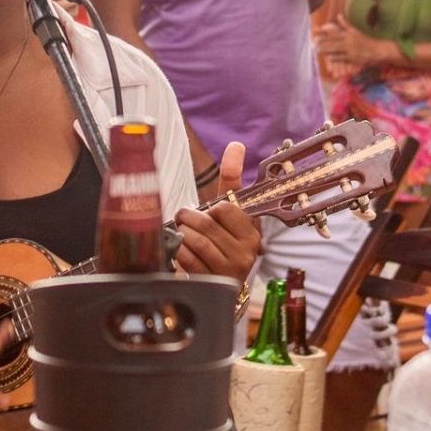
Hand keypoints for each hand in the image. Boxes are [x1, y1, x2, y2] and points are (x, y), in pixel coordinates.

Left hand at [173, 141, 261, 285]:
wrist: (221, 285)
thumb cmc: (222, 241)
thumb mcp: (230, 214)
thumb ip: (232, 180)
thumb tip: (236, 145)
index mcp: (252, 232)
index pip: (225, 208)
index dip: (210, 208)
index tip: (208, 212)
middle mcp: (246, 251)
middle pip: (206, 223)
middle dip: (188, 218)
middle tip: (183, 218)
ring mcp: (230, 269)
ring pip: (195, 240)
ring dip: (181, 234)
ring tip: (182, 234)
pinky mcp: (212, 282)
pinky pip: (186, 258)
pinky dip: (178, 251)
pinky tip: (181, 251)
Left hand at [315, 16, 383, 70]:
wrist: (379, 50)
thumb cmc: (366, 40)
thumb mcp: (355, 31)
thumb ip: (345, 24)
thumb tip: (339, 15)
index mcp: (348, 34)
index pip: (332, 32)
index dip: (322, 31)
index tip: (314, 30)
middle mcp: (348, 40)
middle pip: (332, 40)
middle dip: (322, 41)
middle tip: (313, 42)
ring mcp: (351, 49)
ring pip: (336, 49)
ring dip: (326, 50)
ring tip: (317, 50)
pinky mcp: (354, 57)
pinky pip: (343, 57)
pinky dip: (336, 58)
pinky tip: (329, 58)